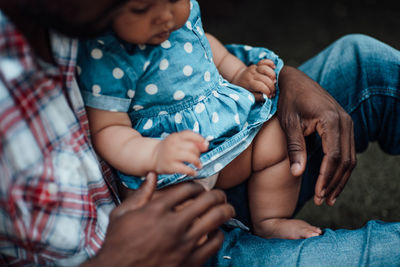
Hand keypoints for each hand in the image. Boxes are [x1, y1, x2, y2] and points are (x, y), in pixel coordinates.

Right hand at [83, 172, 234, 266]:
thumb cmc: (117, 244)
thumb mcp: (122, 214)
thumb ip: (140, 194)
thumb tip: (152, 175)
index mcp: (156, 210)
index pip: (187, 189)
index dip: (197, 186)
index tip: (199, 188)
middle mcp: (172, 224)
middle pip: (207, 200)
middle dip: (218, 194)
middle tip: (221, 195)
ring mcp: (183, 244)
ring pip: (215, 219)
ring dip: (226, 210)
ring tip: (228, 209)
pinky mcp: (190, 261)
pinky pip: (214, 243)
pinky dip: (219, 235)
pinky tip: (216, 232)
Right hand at [152, 131, 208, 175]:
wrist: (154, 156)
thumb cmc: (170, 148)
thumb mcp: (178, 140)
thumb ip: (192, 141)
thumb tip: (206, 145)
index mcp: (175, 136)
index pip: (190, 134)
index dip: (200, 140)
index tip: (205, 146)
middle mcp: (172, 144)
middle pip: (192, 147)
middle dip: (198, 153)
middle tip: (197, 157)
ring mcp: (170, 155)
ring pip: (190, 157)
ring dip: (197, 162)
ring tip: (198, 165)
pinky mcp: (170, 166)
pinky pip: (185, 169)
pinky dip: (192, 171)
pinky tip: (193, 172)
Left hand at [232, 59, 276, 100]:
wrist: (238, 78)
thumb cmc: (244, 88)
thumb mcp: (248, 95)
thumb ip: (257, 97)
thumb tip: (266, 97)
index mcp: (249, 83)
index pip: (261, 86)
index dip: (267, 92)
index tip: (270, 96)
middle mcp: (251, 75)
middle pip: (265, 79)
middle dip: (272, 86)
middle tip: (273, 91)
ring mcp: (254, 68)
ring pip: (265, 69)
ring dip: (272, 75)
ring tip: (274, 81)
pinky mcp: (256, 64)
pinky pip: (264, 61)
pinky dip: (270, 63)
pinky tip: (274, 67)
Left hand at [277, 66, 355, 205]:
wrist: (295, 81)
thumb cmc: (289, 100)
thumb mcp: (288, 123)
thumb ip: (294, 148)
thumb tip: (297, 174)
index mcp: (331, 120)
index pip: (333, 156)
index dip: (327, 178)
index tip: (319, 195)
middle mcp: (345, 122)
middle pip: (346, 160)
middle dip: (335, 183)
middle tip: (323, 201)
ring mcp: (347, 123)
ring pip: (350, 158)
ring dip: (340, 179)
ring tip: (329, 197)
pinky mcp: (345, 125)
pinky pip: (347, 151)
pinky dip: (341, 168)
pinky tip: (332, 181)